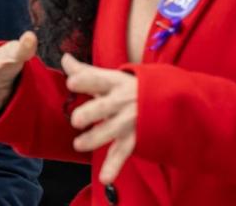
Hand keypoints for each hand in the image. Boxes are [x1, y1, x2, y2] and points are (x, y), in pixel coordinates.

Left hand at [62, 54, 137, 184]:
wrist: (171, 99)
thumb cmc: (131, 86)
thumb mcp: (112, 77)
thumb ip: (85, 71)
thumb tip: (64, 58)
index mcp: (115, 83)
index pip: (97, 79)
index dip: (84, 80)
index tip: (71, 82)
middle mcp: (123, 101)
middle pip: (105, 106)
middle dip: (91, 112)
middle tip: (76, 120)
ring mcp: (130, 120)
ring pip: (112, 130)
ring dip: (96, 138)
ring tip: (79, 145)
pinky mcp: (135, 137)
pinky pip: (123, 152)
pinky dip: (114, 166)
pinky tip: (104, 178)